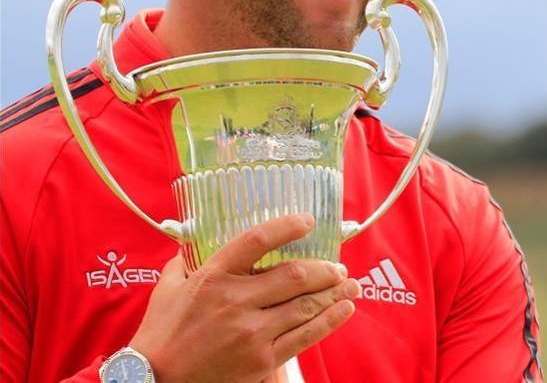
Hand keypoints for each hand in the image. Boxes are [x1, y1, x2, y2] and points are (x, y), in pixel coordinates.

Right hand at [129, 214, 359, 382]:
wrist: (153, 381)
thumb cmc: (161, 333)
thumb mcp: (168, 288)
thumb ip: (186, 261)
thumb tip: (195, 235)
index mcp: (213, 277)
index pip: (257, 241)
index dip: (287, 227)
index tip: (308, 221)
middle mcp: (235, 301)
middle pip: (295, 275)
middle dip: (325, 269)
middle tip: (338, 267)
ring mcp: (251, 332)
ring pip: (306, 305)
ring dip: (335, 293)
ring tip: (351, 284)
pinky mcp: (262, 360)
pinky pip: (305, 336)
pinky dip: (330, 320)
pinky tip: (345, 309)